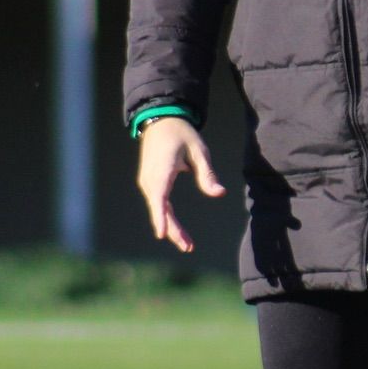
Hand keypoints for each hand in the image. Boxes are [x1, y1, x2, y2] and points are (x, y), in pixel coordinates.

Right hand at [136, 117, 225, 253]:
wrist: (161, 121)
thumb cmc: (181, 135)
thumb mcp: (199, 151)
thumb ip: (208, 173)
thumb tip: (220, 193)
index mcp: (162, 169)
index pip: (159, 197)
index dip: (160, 217)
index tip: (162, 234)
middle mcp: (150, 178)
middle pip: (160, 209)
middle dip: (173, 230)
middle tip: (189, 247)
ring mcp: (148, 181)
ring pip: (159, 209)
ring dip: (171, 227)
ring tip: (187, 244)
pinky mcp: (150, 183)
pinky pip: (158, 204)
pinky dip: (166, 218)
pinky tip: (177, 231)